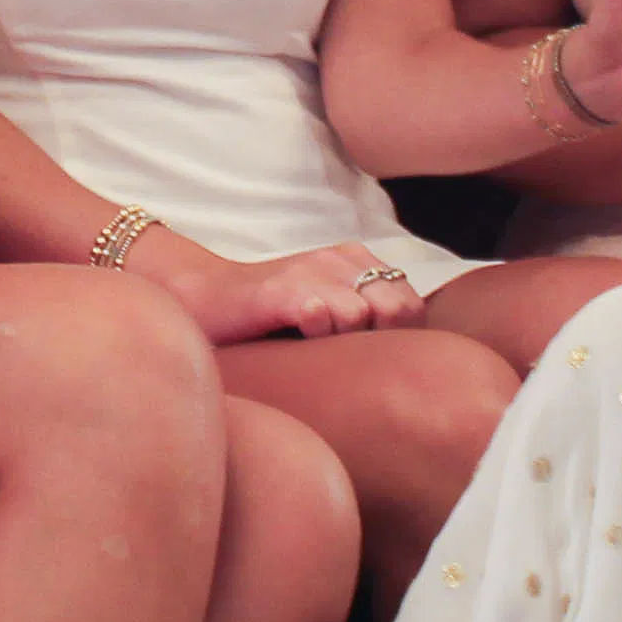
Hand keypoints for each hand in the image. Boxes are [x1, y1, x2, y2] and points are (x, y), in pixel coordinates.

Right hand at [165, 240, 430, 344]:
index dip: (399, 338)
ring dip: (344, 339)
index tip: (367, 354)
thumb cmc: (271, 318)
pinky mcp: (281, 289)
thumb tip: (414, 363)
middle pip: (398, 308)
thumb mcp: (331, 309)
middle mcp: (339, 258)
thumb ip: (368, 319)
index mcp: (356, 260)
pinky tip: (295, 336)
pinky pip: (322, 314)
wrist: (207, 299)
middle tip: (343, 353)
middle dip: (379, 340)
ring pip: (362, 313)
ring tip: (314, 344)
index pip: (412, 304)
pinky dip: (315, 332)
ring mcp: (310, 270)